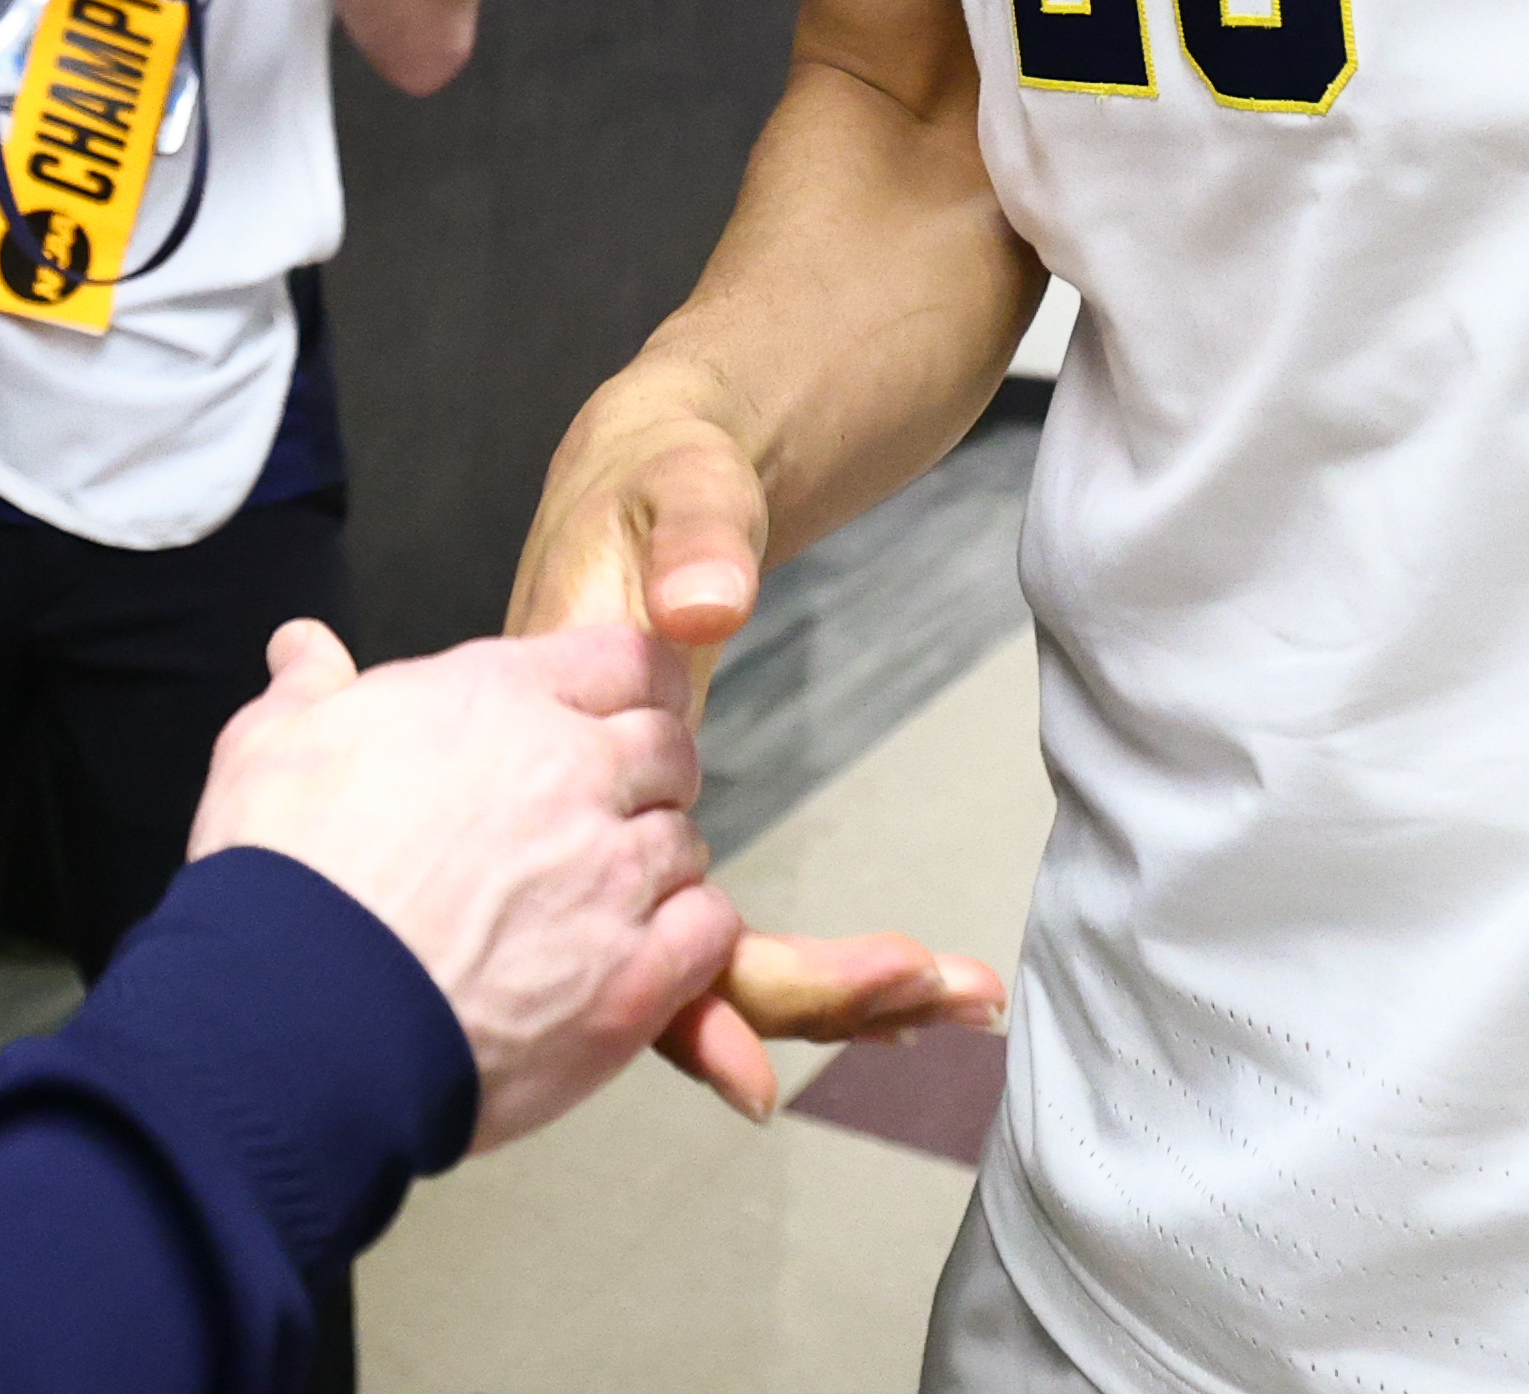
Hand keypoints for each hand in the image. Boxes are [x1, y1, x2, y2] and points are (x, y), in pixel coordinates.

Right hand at [189, 621, 742, 1152]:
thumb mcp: (268, 750)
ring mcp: (609, 876)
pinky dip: (688, 943)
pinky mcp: (630, 979)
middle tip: (603, 822)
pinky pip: (707, 933)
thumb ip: (308, 688)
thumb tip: (302, 647)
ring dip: (656, 869)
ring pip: (686, 845)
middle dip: (647, 779)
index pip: (625, 659)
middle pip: (670, 749)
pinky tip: (639, 962)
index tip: (617, 720)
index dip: (631, 689)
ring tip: (600, 908)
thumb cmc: (278, 880)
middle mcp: (572, 771)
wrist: (292, 1022)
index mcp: (497, 699)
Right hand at [504, 389, 998, 1110]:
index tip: (772, 1056)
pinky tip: (913, 989)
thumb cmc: (652, 472)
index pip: (617, 899)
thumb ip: (689, 537)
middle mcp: (588, 823)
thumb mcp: (670, 478)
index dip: (690, 998)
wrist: (649, 474)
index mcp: (561, 749)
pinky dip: (828, 971)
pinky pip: (734, 940)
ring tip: (967, 996)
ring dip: (840, 996)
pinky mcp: (673, 840)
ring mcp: (633, 841)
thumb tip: (707, 607)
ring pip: (713, 968)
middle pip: (678, 966)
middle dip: (818, 997)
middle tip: (952, 990)